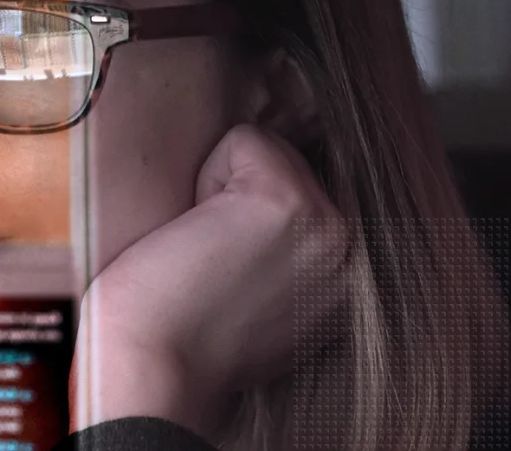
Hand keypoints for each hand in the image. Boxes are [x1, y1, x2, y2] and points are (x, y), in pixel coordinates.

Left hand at [70, 124, 351, 437]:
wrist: (155, 371)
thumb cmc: (186, 340)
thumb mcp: (269, 300)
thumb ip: (293, 255)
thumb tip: (274, 202)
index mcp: (354, 277)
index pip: (319, 190)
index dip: (255, 211)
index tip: (232, 264)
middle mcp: (355, 250)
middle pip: (294, 162)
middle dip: (240, 199)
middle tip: (215, 264)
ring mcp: (328, 223)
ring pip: (267, 149)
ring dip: (221, 190)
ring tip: (207, 253)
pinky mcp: (286, 201)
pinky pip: (241, 139)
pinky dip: (205, 177)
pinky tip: (198, 236)